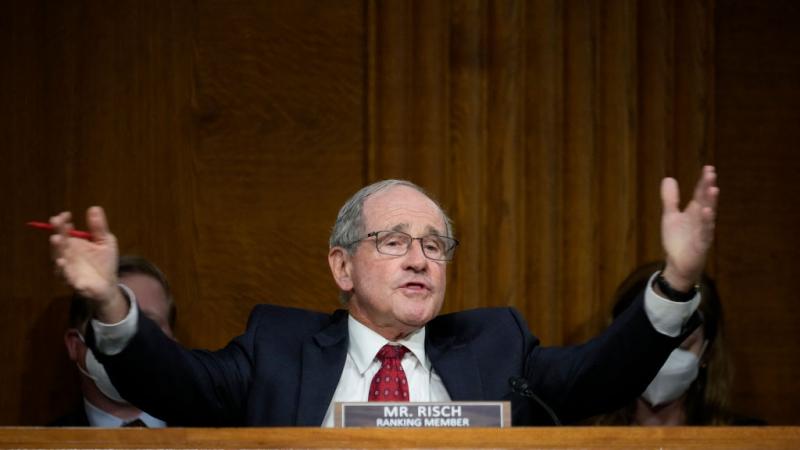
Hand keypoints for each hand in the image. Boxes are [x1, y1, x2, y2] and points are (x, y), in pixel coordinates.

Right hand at [50, 207, 126, 321]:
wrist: (108, 284)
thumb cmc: (104, 262)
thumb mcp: (105, 241)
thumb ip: (99, 227)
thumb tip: (94, 207)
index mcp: (74, 243)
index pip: (65, 230)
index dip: (64, 222)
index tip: (66, 214)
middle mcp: (67, 254)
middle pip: (60, 242)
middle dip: (58, 231)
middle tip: (56, 221)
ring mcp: (67, 267)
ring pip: (59, 257)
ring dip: (57, 248)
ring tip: (57, 238)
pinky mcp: (72, 281)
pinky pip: (65, 275)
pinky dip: (63, 269)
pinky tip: (62, 262)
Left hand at [660, 166, 719, 290]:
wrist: (678, 264)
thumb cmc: (678, 240)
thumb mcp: (670, 216)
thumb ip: (670, 199)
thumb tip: (668, 178)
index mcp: (695, 211)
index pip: (700, 194)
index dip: (704, 181)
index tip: (708, 168)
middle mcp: (702, 219)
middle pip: (706, 201)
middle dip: (708, 187)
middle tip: (711, 173)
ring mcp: (703, 231)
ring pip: (708, 215)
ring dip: (711, 203)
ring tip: (713, 189)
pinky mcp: (701, 244)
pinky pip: (705, 232)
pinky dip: (706, 222)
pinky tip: (707, 212)